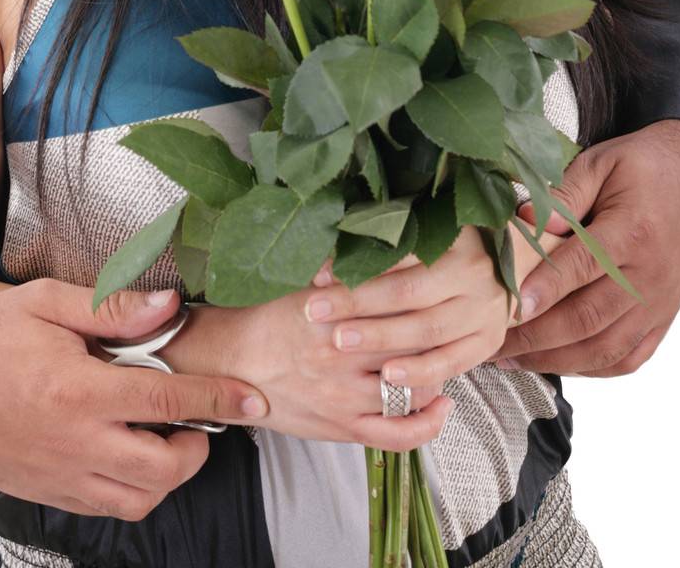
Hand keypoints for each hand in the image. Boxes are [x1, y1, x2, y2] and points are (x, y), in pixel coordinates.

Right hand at [0, 281, 266, 520]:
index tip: (250, 399)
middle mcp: (73, 443)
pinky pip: (104, 508)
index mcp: (78, 391)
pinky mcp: (43, 493)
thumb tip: (170, 304)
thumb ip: (112, 308)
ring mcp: (58, 476)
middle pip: (163, 469)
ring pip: (138, 500)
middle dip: (197, 447)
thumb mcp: (47, 302)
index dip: (217, 400)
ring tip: (167, 439)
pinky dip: (131, 490)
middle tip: (199, 420)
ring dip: (166, 474)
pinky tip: (127, 454)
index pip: (168, 399)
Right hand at [159, 291, 453, 452]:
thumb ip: (342, 268)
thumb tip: (379, 243)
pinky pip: (396, 436)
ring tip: (446, 358)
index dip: (424, 293)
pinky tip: (441, 408)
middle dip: (435, 332)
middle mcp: (339, 355)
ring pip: (410, 388)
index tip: (439, 284)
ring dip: (435, 374)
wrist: (229, 361)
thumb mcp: (299, 281)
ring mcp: (342, 396)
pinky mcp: (341, 427)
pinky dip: (426, 426)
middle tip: (450, 319)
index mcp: (329, 311)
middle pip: (409, 343)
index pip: (395, 301)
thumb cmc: (264, 316)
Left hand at [303, 223, 564, 391]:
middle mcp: (475, 274)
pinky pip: (451, 362)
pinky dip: (419, 372)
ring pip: (426, 329)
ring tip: (339, 341)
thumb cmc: (458, 241)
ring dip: (380, 337)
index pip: (399, 252)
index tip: (318, 274)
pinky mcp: (488, 342)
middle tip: (316, 311)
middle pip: (408, 291)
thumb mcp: (434, 225)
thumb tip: (336, 234)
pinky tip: (387, 376)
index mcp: (457, 237)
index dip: (358, 264)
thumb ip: (395, 232)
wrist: (519, 264)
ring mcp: (484, 312)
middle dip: (357, 303)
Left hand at [491, 120, 679, 376]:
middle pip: (590, 316)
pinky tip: (561, 363)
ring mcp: (658, 302)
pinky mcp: (663, 316)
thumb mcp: (600, 163)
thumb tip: (524, 217)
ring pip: (607, 347)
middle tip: (495, 344)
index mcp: (632, 230)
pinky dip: (593, 368)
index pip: (584, 265)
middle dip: (538, 337)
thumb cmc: (643, 167)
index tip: (513, 305)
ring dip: (558, 360)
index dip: (546, 287)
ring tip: (516, 360)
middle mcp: (648, 275)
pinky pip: (630, 356)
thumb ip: (564, 193)